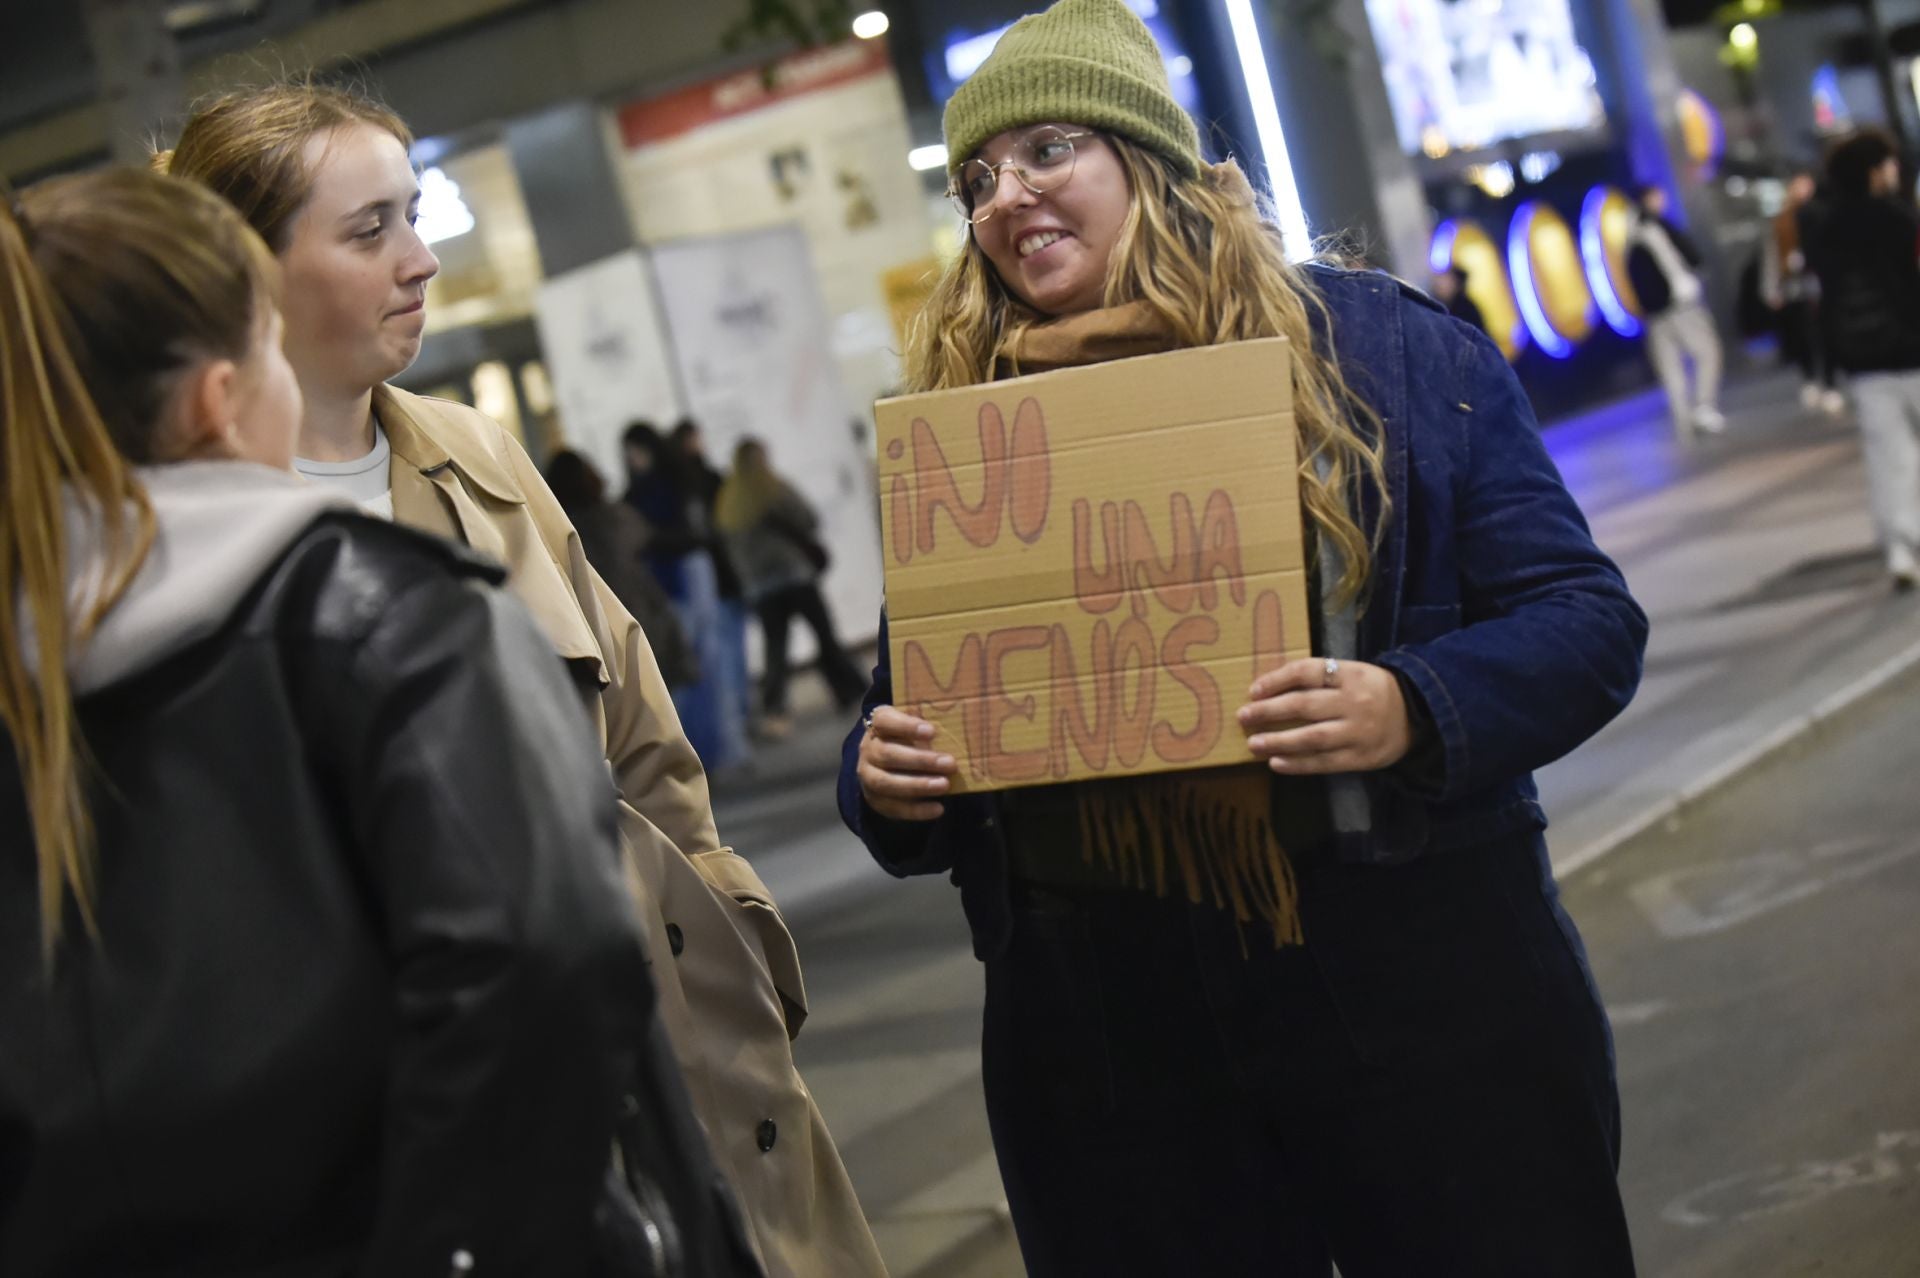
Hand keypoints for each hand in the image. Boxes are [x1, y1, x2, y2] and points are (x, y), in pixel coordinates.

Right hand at [857, 706, 957, 820]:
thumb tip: (962, 722)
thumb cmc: (910, 739)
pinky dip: (917, 810)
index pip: (885, 721)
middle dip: (920, 760)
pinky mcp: (875, 800)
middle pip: (888, 754)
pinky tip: (938, 808)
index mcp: (878, 725)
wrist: (888, 764)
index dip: (906, 726)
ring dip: (917, 785)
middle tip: (949, 764)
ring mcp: (868, 776)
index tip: (932, 731)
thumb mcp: (916, 726)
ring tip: (944, 785)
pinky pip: (893, 807)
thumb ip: (930, 725)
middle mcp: (869, 750)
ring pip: (886, 783)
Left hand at [1238, 658, 1412, 774]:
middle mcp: (1354, 702)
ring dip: (1278, 741)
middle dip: (1270, 711)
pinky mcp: (1361, 758)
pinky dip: (1298, 764)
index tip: (1253, 690)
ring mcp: (1358, 732)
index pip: (1308, 672)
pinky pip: (1325, 762)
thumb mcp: (1353, 674)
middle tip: (1244, 716)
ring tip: (1253, 744)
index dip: (1277, 680)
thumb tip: (1270, 688)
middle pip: (1305, 705)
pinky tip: (1276, 763)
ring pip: (1312, 737)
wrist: (1417, 717)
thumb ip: (1320, 678)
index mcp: (1351, 674)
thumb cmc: (1373, 692)